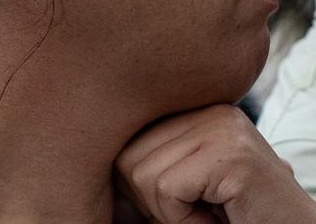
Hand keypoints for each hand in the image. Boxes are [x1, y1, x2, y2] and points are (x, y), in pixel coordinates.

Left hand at [114, 104, 315, 223]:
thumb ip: (141, 169)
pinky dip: (183, 220)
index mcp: (196, 104)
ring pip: (143, 174)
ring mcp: (223, 126)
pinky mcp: (232, 155)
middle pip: (128, 153)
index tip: (179, 199)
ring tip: (209, 212)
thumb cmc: (234, 215)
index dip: (138, 180)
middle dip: (151, 198)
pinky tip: (218, 217)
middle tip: (196, 209)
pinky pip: (166, 190)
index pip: (127, 134)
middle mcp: (210, 105)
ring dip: (169, 212)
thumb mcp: (182, 186)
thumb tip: (81, 163)